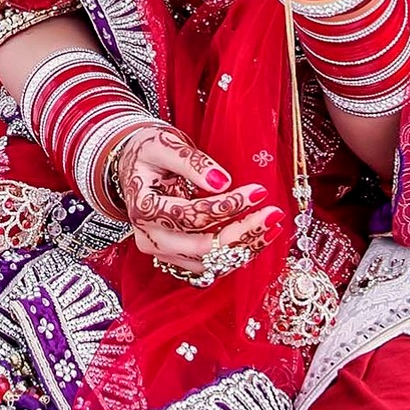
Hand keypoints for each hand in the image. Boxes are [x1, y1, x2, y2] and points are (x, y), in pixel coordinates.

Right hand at [112, 124, 280, 274]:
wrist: (135, 167)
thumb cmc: (149, 151)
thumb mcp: (166, 144)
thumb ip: (191, 162)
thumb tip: (221, 182)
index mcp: (143, 208)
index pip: (188, 216)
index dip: (225, 207)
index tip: (258, 191)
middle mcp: (149, 237)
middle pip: (200, 247)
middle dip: (241, 233)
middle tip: (273, 214)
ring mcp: (162, 252)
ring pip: (208, 262)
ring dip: (243, 247)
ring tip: (273, 225)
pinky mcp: (176, 257)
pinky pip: (209, 265)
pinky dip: (235, 253)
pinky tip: (258, 236)